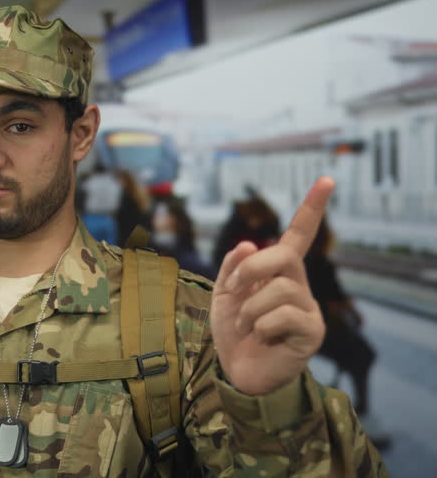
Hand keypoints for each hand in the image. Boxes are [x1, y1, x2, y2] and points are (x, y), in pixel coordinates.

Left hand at [210, 177, 333, 395]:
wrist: (236, 371)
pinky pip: (283, 316)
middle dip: (252, 269)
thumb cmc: (233, 331)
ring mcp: (307, 308)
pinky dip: (260, 327)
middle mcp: (298, 286)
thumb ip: (232, 267)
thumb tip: (248, 244)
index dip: (311, 208)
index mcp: (278, 273)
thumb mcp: (224, 294)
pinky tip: (262, 339)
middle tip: (234, 288)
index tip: (326, 179)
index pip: (298, 235)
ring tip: (247, 326)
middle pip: (285, 256)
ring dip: (250, 308)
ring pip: (279, 289)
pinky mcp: (311, 332)